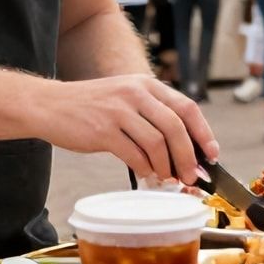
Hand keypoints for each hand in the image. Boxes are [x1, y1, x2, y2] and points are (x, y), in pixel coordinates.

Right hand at [32, 74, 218, 185]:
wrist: (51, 105)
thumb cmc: (92, 107)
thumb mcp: (126, 98)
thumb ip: (153, 116)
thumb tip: (184, 150)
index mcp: (146, 85)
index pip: (187, 107)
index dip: (204, 133)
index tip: (211, 154)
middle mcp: (135, 93)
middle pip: (175, 127)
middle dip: (188, 157)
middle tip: (191, 177)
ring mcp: (119, 111)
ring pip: (157, 143)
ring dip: (167, 167)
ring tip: (168, 179)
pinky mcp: (103, 131)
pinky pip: (134, 155)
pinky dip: (145, 170)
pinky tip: (146, 175)